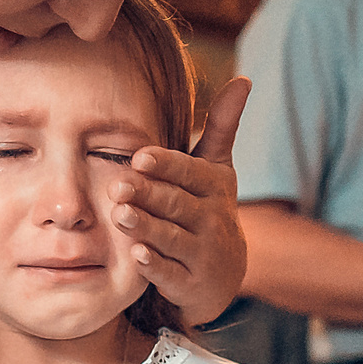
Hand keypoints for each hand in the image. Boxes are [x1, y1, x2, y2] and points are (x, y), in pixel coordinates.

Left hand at [112, 76, 249, 325]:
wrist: (224, 271)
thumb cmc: (207, 207)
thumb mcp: (217, 168)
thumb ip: (223, 125)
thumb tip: (244, 79)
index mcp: (213, 186)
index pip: (188, 172)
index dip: (165, 165)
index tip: (140, 156)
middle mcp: (212, 219)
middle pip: (176, 204)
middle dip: (148, 195)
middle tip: (118, 186)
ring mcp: (203, 254)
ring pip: (172, 238)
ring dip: (146, 227)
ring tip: (120, 216)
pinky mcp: (191, 284)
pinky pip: (171, 274)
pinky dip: (155, 266)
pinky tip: (137, 255)